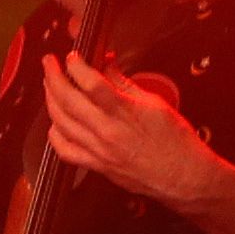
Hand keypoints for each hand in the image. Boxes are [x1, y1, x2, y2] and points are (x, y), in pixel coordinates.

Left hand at [41, 51, 222, 211]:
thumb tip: (106, 63)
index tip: (72, 56)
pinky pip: (64, 149)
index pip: (90, 82)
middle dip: (53, 76)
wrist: (185, 177)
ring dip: (50, 99)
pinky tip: (56, 122)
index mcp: (124, 112)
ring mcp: (98, 150)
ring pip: (60, 121)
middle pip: (67, 99)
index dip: (76, 65)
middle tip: (49, 63)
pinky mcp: (96, 165)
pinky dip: (54, 133)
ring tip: (50, 85)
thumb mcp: (155, 103)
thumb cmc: (176, 141)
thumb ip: (124, 82)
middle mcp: (107, 131)